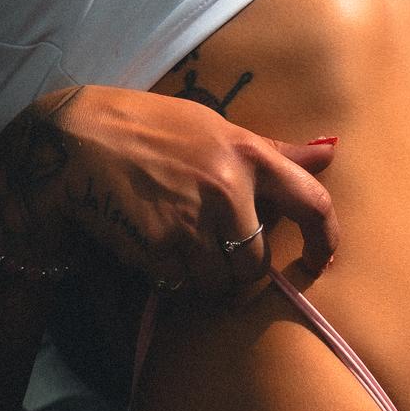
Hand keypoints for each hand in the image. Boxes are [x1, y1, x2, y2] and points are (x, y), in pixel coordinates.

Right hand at [0, 85, 338, 294]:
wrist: (77, 139)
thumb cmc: (150, 129)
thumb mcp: (215, 128)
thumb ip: (275, 151)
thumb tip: (332, 151)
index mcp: (248, 152)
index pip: (312, 203)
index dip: (324, 241)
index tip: (319, 261)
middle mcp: (228, 187)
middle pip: (256, 264)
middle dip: (237, 270)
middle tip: (211, 254)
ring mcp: (194, 218)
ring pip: (218, 282)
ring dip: (202, 278)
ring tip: (178, 247)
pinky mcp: (161, 244)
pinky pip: (180, 282)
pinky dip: (170, 277)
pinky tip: (152, 246)